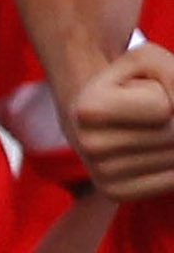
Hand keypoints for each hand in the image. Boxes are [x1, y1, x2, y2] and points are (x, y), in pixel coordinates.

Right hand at [70, 45, 173, 199]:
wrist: (93, 113)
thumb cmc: (129, 83)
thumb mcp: (149, 59)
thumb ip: (172, 73)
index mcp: (88, 108)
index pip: (163, 108)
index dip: (168, 94)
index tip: (142, 92)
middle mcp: (88, 145)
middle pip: (171, 136)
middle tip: (149, 114)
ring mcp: (100, 173)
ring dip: (172, 142)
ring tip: (145, 131)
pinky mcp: (114, 193)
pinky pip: (171, 181)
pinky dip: (171, 165)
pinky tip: (149, 154)